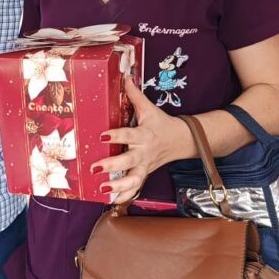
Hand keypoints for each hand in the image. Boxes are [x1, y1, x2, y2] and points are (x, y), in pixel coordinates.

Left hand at [91, 79, 187, 203]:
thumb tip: (125, 76)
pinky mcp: (145, 174)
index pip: (128, 135)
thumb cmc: (162, 124)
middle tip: (95, 168)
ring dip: (118, 186)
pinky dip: (125, 196)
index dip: (116, 135)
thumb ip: (135, 95)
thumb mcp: (149, 109)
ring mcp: (144, 166)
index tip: (102, 135)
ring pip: (133, 180)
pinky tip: (111, 201)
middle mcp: (143, 153)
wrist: (182, 140)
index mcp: (143, 135)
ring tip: (102, 188)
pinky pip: (135, 188)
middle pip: (127, 161)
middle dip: (111, 165)